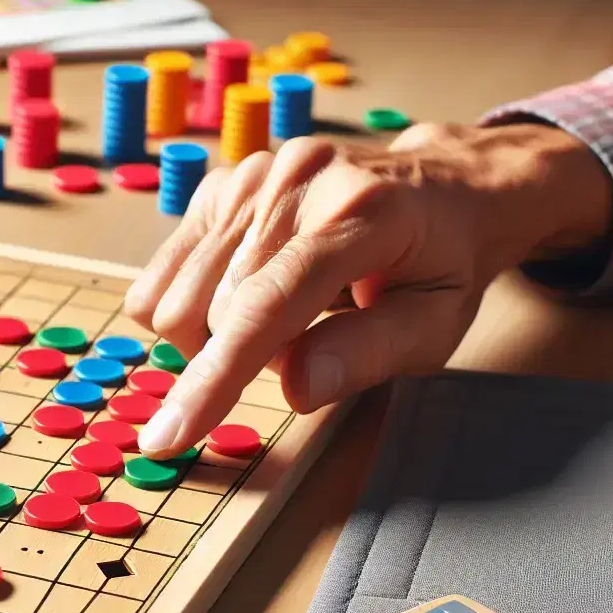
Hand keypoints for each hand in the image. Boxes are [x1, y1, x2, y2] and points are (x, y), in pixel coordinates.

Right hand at [124, 123, 612, 456]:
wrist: (446, 187)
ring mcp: (251, 174)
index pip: (263, 306)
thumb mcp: (434, 325)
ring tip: (283, 317)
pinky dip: (197, 303)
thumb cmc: (444, 262)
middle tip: (306, 345)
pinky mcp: (222, 182)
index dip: (213, 378)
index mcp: (358, 215)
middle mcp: (294, 180)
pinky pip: (166, 271)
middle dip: (243, 356)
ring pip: (177, 295)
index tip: (170, 437)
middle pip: (211, 310)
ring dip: (217, 333)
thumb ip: (366, 354)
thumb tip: (295, 389)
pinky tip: (249, 292)